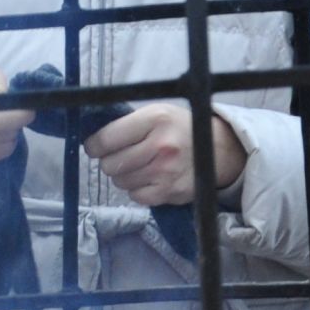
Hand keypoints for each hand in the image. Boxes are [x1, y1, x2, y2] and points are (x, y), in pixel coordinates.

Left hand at [83, 103, 246, 205]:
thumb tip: (91, 140)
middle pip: (110, 164)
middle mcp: (161, 145)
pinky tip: (149, 178)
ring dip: (124, 175)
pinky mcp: (169, 192)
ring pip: (120, 181)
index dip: (94, 146)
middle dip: (110, 161)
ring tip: (140, 165)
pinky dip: (137, 189)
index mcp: (156, 119)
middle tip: (122, 156)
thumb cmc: (179, 129)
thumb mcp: (157, 113)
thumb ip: (126, 124)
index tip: (94, 147)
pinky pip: (135, 196)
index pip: (106, 139)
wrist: (217, 150)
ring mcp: (165, 171)